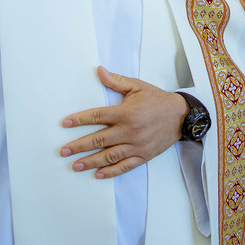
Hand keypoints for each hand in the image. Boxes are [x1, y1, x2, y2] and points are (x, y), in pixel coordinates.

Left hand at [59, 66, 189, 178]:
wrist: (181, 116)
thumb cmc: (157, 100)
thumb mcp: (138, 86)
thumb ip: (117, 81)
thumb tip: (99, 70)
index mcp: (126, 113)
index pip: (97, 117)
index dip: (80, 120)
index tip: (66, 124)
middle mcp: (129, 131)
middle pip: (98, 140)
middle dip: (79, 146)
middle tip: (63, 151)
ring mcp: (136, 145)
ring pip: (109, 156)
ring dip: (90, 161)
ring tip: (75, 165)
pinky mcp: (143, 156)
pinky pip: (125, 166)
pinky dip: (111, 172)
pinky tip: (98, 174)